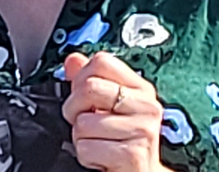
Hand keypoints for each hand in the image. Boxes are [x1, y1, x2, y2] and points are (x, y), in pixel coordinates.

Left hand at [60, 52, 173, 171]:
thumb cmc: (125, 143)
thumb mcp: (112, 108)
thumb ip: (93, 82)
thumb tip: (72, 60)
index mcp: (141, 89)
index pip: (102, 61)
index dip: (81, 78)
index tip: (84, 97)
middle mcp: (146, 106)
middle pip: (89, 88)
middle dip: (74, 109)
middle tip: (84, 123)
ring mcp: (142, 130)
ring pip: (83, 123)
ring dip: (81, 139)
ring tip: (99, 143)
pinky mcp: (132, 155)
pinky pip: (87, 149)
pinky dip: (87, 158)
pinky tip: (103, 159)